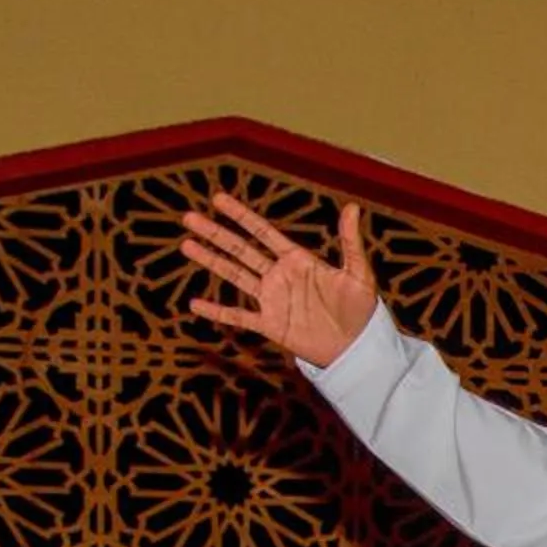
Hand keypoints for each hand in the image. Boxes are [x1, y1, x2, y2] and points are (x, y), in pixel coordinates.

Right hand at [182, 197, 380, 367]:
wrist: (357, 347)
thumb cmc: (361, 310)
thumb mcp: (358, 274)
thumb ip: (350, 242)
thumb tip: (352, 207)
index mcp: (298, 260)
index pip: (263, 232)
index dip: (241, 216)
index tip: (218, 199)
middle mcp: (279, 276)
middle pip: (240, 250)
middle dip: (215, 233)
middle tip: (188, 217)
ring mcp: (272, 300)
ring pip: (234, 276)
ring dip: (211, 261)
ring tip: (185, 245)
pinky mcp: (270, 324)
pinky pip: (239, 316)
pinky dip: (217, 311)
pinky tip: (195, 304)